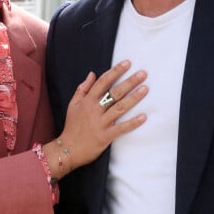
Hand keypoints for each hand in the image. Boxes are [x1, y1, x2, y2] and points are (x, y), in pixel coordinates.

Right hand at [43, 60, 147, 176]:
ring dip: (133, 98)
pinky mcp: (105, 136)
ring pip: (119, 108)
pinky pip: (121, 128)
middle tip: (143, 73)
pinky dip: (133, 123)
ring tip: (145, 89)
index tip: (127, 63)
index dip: (115, 71)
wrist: (67, 149)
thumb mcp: (73, 105)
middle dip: (129, 82)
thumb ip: (82, 89)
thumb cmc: (72, 126)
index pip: (103, 82)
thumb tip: (92, 74)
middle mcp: (94, 110)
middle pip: (114, 93)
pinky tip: (144, 117)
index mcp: (87, 101)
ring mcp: (100, 123)